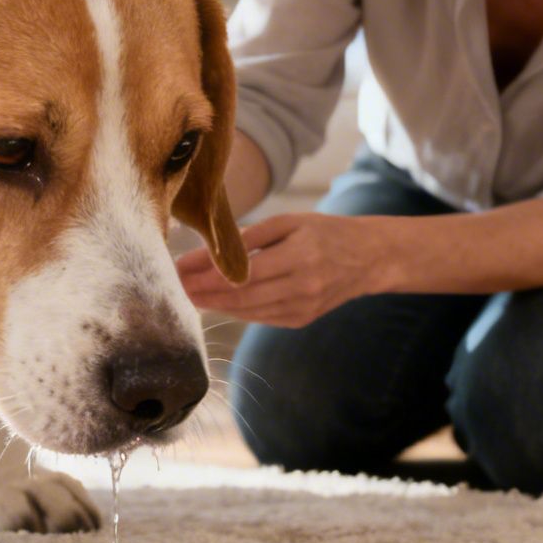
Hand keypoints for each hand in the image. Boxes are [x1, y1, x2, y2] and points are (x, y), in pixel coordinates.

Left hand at [175, 213, 391, 327]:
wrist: (369, 259)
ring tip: (187, 295)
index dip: (206, 273)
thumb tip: (209, 250)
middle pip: (240, 296)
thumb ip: (250, 236)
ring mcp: (302, 308)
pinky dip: (236, 310)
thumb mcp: (291, 222)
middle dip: (202, 292)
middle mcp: (302, 287)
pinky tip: (215, 303)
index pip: (242, 271)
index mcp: (299, 256)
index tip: (178, 269)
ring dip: (214, 305)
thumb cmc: (326, 232)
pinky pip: (260, 317)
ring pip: (248, 311)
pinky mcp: (301, 320)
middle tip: (173, 287)